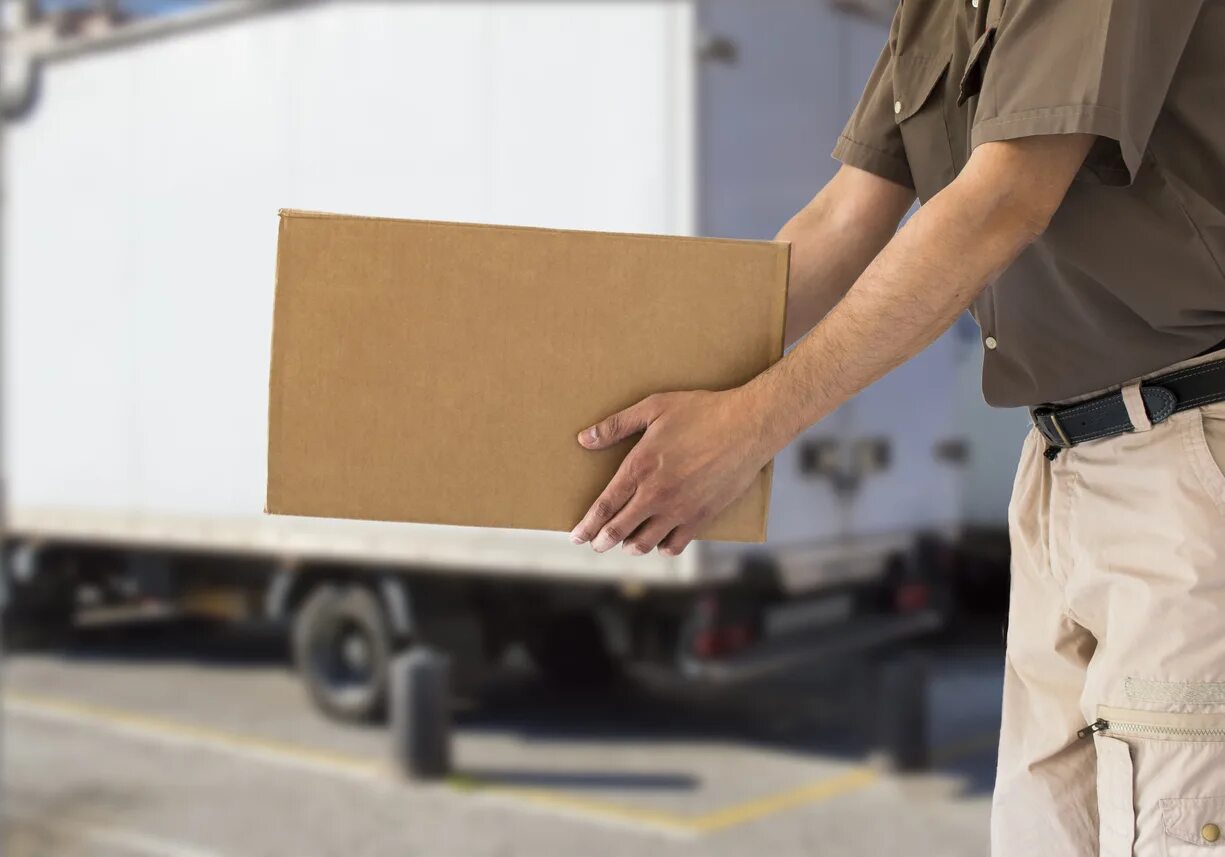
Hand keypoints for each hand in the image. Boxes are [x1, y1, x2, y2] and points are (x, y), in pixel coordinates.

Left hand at [569, 387, 774, 555]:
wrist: (748, 425)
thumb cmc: (702, 411)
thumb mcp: (654, 408)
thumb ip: (616, 426)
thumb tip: (585, 439)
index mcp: (639, 468)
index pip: (604, 506)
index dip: (587, 525)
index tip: (577, 535)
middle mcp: (656, 495)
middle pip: (619, 530)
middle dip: (603, 540)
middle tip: (596, 544)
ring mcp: (680, 509)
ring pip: (646, 542)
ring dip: (631, 546)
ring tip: (627, 544)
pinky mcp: (702, 516)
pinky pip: (676, 544)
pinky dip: (664, 547)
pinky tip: (661, 543)